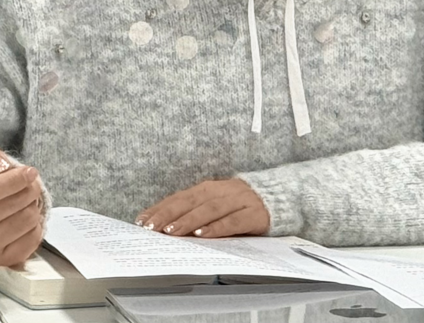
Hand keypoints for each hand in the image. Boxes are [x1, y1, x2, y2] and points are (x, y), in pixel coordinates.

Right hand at [0, 143, 43, 266]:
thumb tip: (3, 167)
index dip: (14, 181)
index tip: (30, 172)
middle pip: (14, 205)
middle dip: (29, 189)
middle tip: (28, 184)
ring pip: (27, 220)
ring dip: (34, 205)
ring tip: (25, 201)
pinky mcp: (1, 259)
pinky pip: (33, 239)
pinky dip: (36, 225)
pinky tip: (24, 218)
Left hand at [136, 178, 269, 238]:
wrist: (281, 198)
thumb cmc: (242, 206)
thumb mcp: (217, 207)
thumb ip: (196, 213)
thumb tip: (165, 228)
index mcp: (210, 188)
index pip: (180, 197)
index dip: (161, 208)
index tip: (142, 220)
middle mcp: (223, 190)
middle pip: (191, 201)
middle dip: (169, 214)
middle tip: (152, 228)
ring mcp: (239, 200)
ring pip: (210, 209)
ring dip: (189, 220)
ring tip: (172, 231)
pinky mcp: (254, 214)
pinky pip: (233, 221)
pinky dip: (217, 227)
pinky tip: (203, 234)